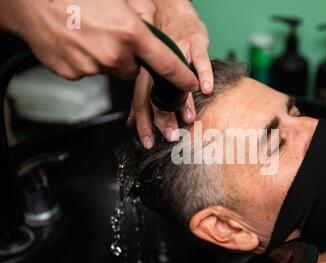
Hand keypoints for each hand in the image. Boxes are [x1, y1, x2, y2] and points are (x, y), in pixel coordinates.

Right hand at [0, 0, 197, 90]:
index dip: (181, 77)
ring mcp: (92, 66)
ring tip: (90, 34)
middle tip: (112, 36)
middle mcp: (114, 54)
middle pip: (134, 69)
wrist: (29, 0)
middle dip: (130, 58)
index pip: (166, 63)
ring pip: (111, 70)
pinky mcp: (74, 73)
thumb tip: (152, 28)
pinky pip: (90, 71)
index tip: (190, 85)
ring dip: (107, 58)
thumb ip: (140, 16)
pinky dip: (87, 61)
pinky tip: (77, 42)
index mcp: (130, 33)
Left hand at [127, 0, 212, 147]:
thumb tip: (131, 122)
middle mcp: (158, 62)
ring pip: (177, 78)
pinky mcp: (195, 41)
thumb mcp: (148, 69)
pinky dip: (204, 74)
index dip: (144, 123)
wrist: (171, 10)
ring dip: (183, 100)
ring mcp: (177, 51)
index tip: (148, 142)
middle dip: (163, 118)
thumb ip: (142, 96)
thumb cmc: (161, 44)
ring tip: (189, 118)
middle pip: (156, 93)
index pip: (141, 101)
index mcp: (146, 71)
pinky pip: (200, 58)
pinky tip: (206, 89)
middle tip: (171, 136)